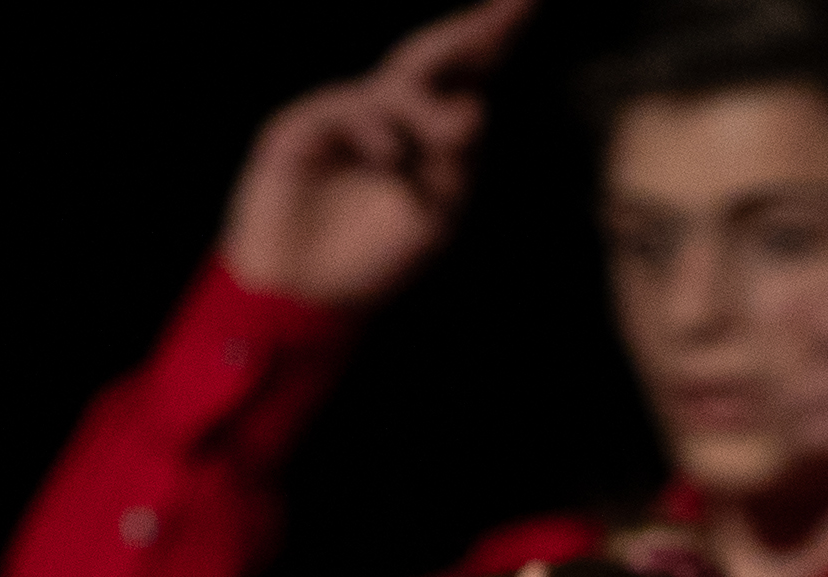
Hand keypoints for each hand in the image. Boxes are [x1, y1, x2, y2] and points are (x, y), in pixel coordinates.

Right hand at [219, 0, 525, 312]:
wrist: (305, 296)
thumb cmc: (371, 262)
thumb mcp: (433, 219)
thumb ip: (456, 168)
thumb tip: (475, 110)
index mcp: (423, 136)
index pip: (462, 79)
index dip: (492, 42)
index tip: (528, 4)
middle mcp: (385, 117)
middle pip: (430, 60)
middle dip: (470, 33)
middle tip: (514, 6)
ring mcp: (342, 119)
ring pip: (395, 88)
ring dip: (431, 107)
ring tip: (464, 132)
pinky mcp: (298, 130)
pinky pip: (346, 113)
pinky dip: (376, 132)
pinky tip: (392, 158)